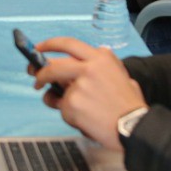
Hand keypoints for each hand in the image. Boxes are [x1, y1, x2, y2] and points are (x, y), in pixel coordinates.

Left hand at [33, 37, 145, 151]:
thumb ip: (101, 68)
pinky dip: (70, 116)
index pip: (68, 43)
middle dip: (40, 72)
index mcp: (101, 58)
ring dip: (58, 100)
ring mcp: (78, 85)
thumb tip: (82, 67)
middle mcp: (88, 67)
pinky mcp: (72, 103)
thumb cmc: (129, 105)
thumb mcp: (121, 75)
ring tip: (70, 108)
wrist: (135, 127)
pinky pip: (63, 109)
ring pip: (57, 91)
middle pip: (53, 66)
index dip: (49, 45)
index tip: (39, 48)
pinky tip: (84, 120)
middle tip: (36, 78)